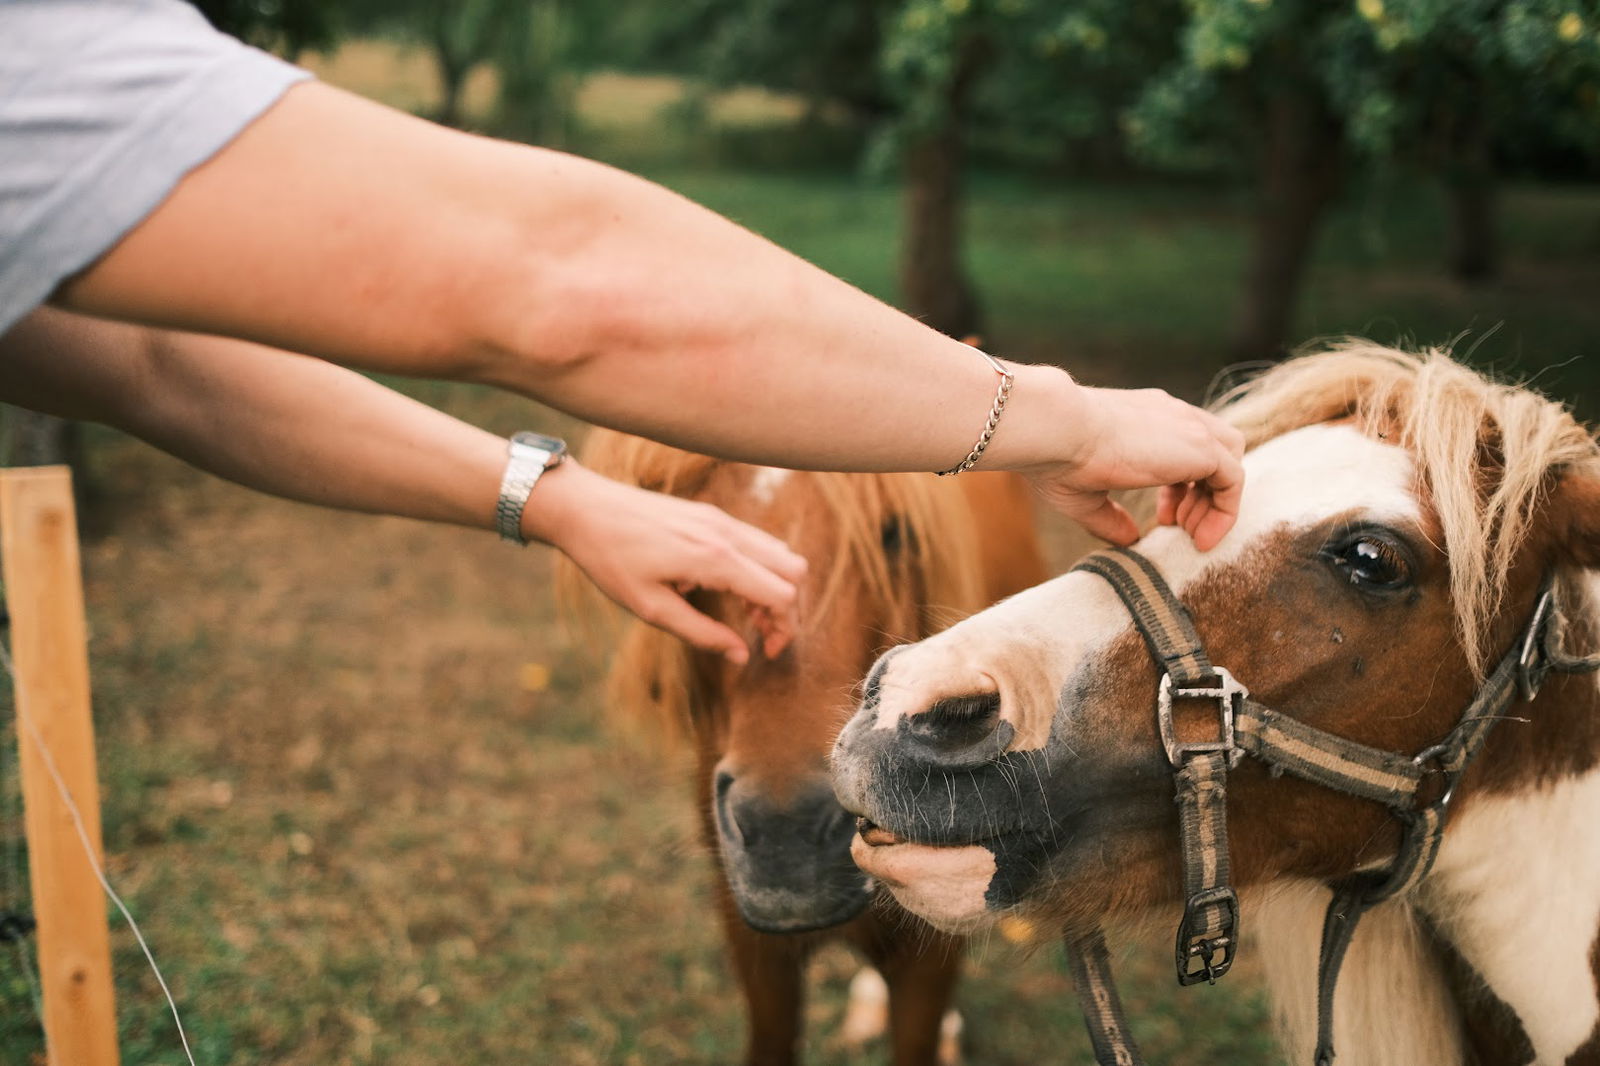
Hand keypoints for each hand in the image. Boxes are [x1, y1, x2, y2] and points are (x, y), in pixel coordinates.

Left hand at [526, 462, 807, 662]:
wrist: (585, 508)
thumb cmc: (611, 560)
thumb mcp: (651, 608)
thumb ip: (702, 634)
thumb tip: (741, 655)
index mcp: (715, 559)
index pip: (782, 594)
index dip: (783, 628)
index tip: (764, 651)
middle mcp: (727, 533)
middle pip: (794, 571)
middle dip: (787, 608)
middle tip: (759, 633)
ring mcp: (722, 519)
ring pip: (780, 552)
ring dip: (774, 586)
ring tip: (745, 613)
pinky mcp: (713, 513)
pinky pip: (757, 540)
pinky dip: (760, 568)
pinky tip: (728, 586)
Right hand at [1026, 385, 1245, 550]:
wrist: (1057, 429)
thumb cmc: (1057, 458)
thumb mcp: (1087, 495)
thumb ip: (1112, 517)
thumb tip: (1130, 539)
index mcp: (1147, 416)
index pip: (1184, 444)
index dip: (1180, 486)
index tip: (1162, 515)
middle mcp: (1173, 415)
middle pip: (1216, 449)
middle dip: (1202, 493)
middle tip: (1178, 526)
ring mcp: (1189, 427)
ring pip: (1231, 460)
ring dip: (1216, 501)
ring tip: (1193, 535)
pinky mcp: (1201, 447)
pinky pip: (1234, 480)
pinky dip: (1225, 511)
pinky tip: (1201, 537)